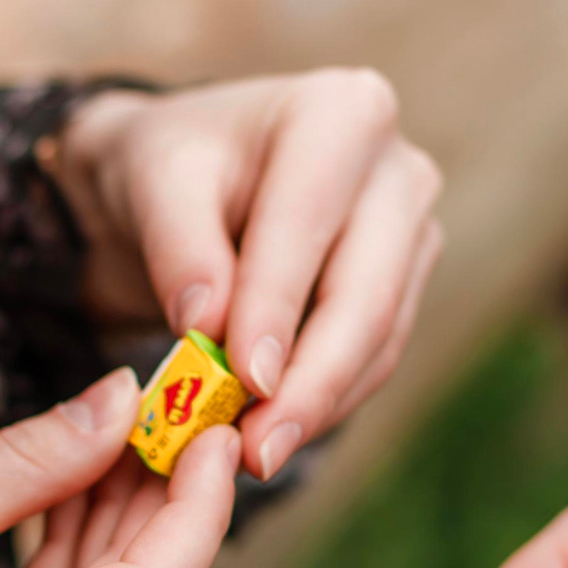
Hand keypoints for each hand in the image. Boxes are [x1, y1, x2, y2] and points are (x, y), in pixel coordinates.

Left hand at [49, 71, 444, 481]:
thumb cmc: (172, 165)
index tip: (245, 381)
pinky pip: (375, 358)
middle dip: (310, 381)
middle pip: (365, 293)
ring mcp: (413, 230)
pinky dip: (326, 402)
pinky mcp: (407, 284)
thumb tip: (206, 326)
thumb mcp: (154, 183)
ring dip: (319, 405)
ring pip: (378, 338)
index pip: (309, 224)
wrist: (191, 177)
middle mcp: (397, 167)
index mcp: (341, 112)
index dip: (279, 309)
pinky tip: (276, 434)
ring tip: (256, 455)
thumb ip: (179, 247)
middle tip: (258, 450)